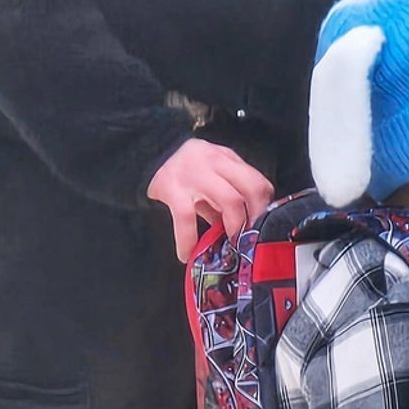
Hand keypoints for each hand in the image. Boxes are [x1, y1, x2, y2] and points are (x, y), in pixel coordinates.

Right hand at [148, 138, 273, 261]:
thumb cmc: (183, 170)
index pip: (258, 180)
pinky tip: (186, 254)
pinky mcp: (172, 189)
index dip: (264, 205)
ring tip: (230, 245)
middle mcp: (214, 161)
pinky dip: (188, 239)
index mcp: (226, 158)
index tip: (263, 225)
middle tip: (252, 237)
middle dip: (256, 216)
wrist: (144, 153)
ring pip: (230, 200)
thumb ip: (226, 194)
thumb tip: (243, 227)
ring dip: (235, 226)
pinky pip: (187, 217)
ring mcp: (194, 174)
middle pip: (252, 187)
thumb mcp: (209, 175)